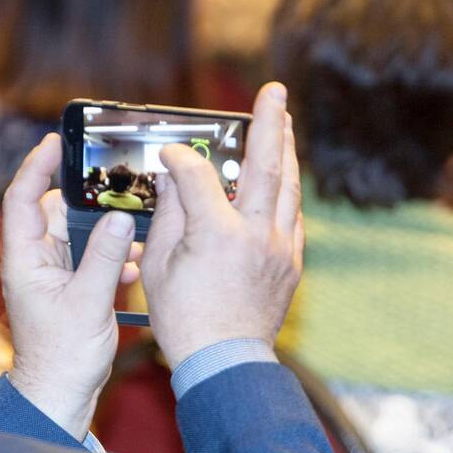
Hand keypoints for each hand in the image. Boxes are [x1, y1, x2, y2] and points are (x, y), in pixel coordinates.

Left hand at [0, 133, 141, 440]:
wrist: (59, 398)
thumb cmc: (62, 358)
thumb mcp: (89, 302)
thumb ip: (107, 258)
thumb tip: (120, 218)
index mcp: (26, 261)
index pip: (23, 199)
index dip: (37, 166)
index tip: (56, 141)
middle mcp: (35, 262)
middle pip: (55, 211)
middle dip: (85, 197)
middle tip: (113, 178)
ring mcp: (52, 275)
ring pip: (78, 235)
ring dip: (105, 231)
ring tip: (134, 226)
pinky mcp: (70, 289)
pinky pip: (91, 258)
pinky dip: (112, 256)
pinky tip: (135, 265)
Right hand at [141, 82, 303, 369]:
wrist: (225, 361)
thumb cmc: (184, 319)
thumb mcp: (158, 266)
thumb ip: (169, 215)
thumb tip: (175, 179)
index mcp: (216, 235)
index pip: (198, 177)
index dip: (179, 159)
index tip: (168, 154)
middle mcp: (255, 235)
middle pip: (266, 166)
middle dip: (270, 123)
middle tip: (275, 91)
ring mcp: (279, 248)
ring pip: (289, 187)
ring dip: (286, 150)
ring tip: (284, 122)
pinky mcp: (290, 262)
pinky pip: (293, 215)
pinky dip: (287, 190)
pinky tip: (283, 176)